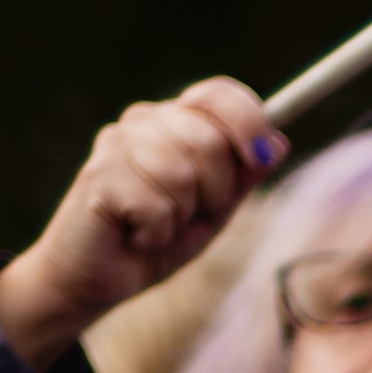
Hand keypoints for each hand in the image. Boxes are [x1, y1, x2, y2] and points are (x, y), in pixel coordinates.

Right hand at [0, 79, 278, 372]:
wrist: (92, 279)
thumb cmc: (155, 240)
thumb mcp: (213, 211)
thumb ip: (242, 177)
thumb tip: (279, 142)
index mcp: (172, 121)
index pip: (217, 94)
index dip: (248, 120)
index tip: (260, 158)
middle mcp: (142, 121)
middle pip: (210, 140)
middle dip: (215, 191)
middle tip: (187, 214)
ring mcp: (116, 144)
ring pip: (183, 174)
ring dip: (180, 216)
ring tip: (156, 226)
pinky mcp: (99, 176)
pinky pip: (156, 205)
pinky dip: (156, 234)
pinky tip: (136, 236)